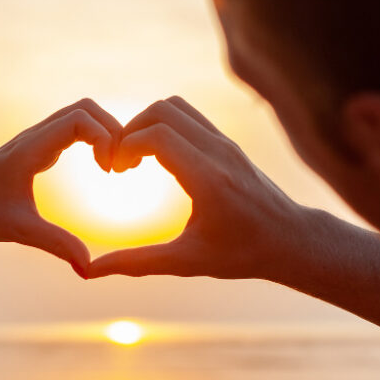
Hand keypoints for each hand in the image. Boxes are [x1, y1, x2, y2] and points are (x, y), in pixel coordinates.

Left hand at [0, 99, 121, 271]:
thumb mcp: (21, 231)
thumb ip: (57, 245)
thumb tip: (88, 269)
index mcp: (29, 150)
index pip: (78, 119)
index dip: (104, 137)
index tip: (109, 171)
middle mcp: (33, 137)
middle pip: (85, 108)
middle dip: (112, 129)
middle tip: (119, 166)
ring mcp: (35, 139)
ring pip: (79, 114)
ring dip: (104, 132)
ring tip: (112, 167)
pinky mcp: (37, 147)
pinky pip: (73, 127)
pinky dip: (94, 138)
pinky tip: (100, 166)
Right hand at [87, 96, 306, 280]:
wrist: (290, 240)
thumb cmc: (241, 255)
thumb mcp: (185, 262)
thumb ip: (135, 263)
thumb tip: (89, 272)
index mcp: (208, 178)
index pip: (156, 136)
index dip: (125, 146)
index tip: (115, 172)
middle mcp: (218, 152)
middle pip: (162, 110)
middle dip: (131, 130)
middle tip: (121, 164)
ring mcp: (226, 143)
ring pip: (175, 107)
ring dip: (147, 124)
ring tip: (136, 159)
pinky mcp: (228, 143)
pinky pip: (189, 117)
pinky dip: (164, 126)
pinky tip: (156, 158)